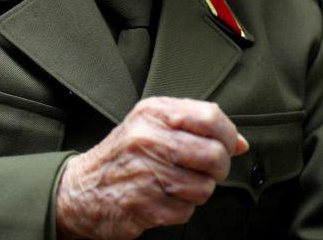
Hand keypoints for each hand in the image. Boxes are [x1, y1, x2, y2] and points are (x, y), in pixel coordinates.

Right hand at [56, 96, 247, 239]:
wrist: (82, 188)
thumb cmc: (125, 153)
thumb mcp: (153, 124)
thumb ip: (196, 126)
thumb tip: (240, 143)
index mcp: (154, 112)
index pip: (211, 117)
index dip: (228, 134)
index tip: (227, 143)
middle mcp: (149, 138)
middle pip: (214, 155)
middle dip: (218, 167)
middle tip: (206, 168)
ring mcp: (146, 173)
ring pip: (204, 187)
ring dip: (198, 190)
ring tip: (179, 182)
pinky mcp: (144, 205)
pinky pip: (187, 210)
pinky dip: (182, 208)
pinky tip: (165, 196)